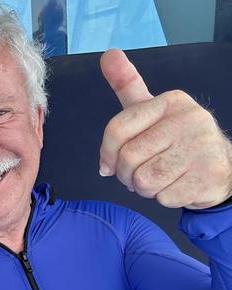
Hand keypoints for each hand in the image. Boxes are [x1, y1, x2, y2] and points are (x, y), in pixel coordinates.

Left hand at [99, 49, 231, 208]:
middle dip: (127, 174)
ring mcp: (201, 148)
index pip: (117, 129)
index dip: (106, 153)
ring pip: (144, 180)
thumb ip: (128, 84)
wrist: (222, 168)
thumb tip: (108, 54)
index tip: (108, 164)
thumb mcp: (151, 109)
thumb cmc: (175, 139)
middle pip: (128, 159)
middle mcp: (189, 120)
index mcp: (171, 102)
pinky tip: (177, 186)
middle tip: (141, 172)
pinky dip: (164, 198)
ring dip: (144, 188)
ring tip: (160, 178)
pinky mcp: (208, 176)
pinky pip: (163, 197)